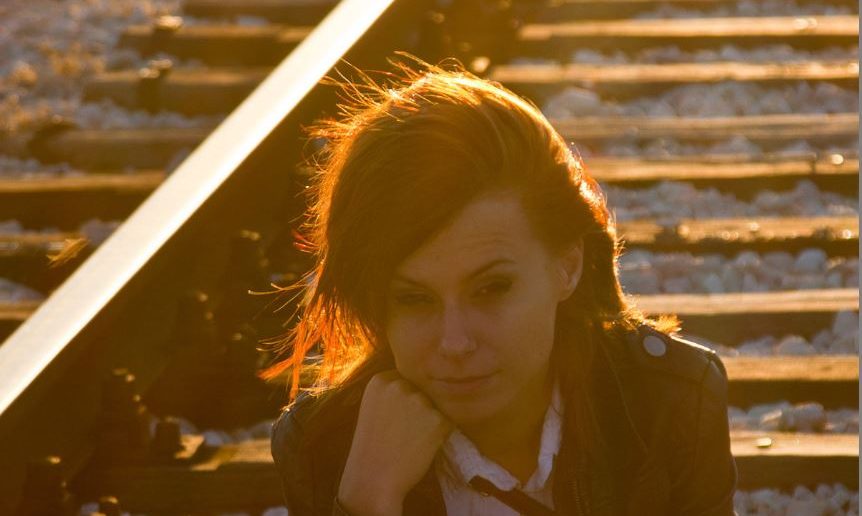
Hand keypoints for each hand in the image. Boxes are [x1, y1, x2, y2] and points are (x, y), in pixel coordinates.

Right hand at [337, 370, 452, 515]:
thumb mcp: (373, 407)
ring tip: (411, 440)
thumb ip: (394, 392)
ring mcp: (418, 401)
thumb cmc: (373, 448)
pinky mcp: (436, 419)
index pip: (407, 379)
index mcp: (381, 380)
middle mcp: (399, 385)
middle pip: (423, 390)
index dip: (405, 401)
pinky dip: (440, 435)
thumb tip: (424, 384)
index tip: (395, 418)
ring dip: (431, 421)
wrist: (373, 480)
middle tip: (404, 432)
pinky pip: (447, 421)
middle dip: (419, 409)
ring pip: (436, 406)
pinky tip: (422, 447)